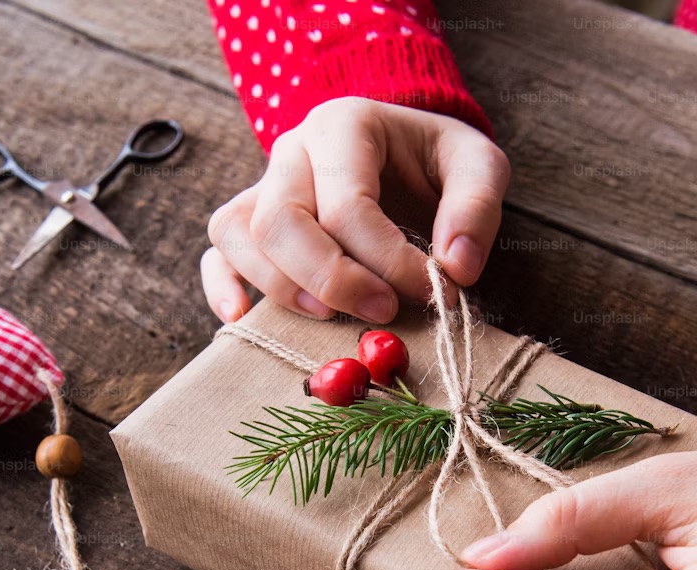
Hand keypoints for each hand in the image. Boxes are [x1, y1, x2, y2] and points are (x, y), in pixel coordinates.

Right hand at [202, 97, 509, 323]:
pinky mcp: (251, 221)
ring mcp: (263, 185)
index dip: (388, 261)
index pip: (348, 206)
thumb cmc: (437, 162)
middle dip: (332, 278)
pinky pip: (218, 251)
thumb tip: (455, 269)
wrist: (407, 154)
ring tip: (331, 317)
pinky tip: (243, 317)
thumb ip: (476, 209)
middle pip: (281, 221)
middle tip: (383, 312)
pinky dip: (221, 286)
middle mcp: (293, 150)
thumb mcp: (478, 166)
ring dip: (282, 287)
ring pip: (241, 236)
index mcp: (345, 125)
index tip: (432, 291)